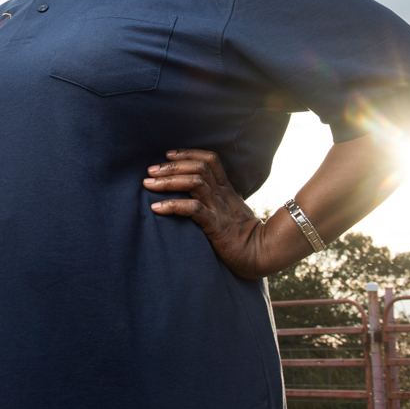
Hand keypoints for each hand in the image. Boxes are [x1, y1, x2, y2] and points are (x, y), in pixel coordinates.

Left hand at [143, 148, 271, 278]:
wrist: (261, 254)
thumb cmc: (244, 236)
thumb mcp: (232, 212)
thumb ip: (218, 201)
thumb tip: (197, 197)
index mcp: (226, 190)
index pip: (210, 160)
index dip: (188, 153)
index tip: (168, 154)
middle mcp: (222, 195)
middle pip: (198, 168)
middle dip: (171, 166)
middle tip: (150, 170)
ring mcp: (219, 208)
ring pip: (194, 182)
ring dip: (168, 181)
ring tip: (148, 184)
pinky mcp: (216, 225)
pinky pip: (193, 209)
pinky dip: (172, 206)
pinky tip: (156, 208)